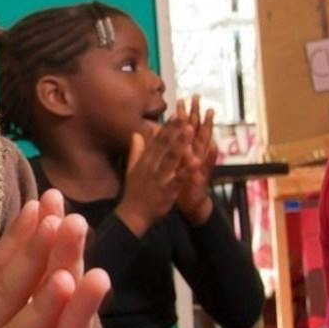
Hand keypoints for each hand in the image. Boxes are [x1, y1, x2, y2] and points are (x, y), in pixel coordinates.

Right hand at [117, 119, 190, 234]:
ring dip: (180, 144)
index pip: (157, 140)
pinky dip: (187, 170)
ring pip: (170, 158)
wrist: (133, 214)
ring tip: (190, 130)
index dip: (167, 127)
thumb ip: (135, 150)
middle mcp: (152, 165)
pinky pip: (178, 179)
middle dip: (174, 130)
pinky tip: (197, 162)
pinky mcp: (166, 190)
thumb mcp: (132, 168)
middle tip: (184, 115)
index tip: (176, 113)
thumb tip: (136, 133)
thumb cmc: (135, 191)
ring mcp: (159, 177)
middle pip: (164, 145)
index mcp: (146, 160)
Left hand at [172, 99, 220, 220]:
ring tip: (208, 114)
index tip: (181, 98)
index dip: (183, 114)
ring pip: (204, 144)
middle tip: (196, 97)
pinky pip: (208, 166)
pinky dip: (211, 157)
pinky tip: (214, 146)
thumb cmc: (179, 182)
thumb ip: (167, 147)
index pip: (184, 129)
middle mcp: (195, 154)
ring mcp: (201, 163)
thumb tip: (158, 132)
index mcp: (186, 151)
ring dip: (207, 129)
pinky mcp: (204, 176)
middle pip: (196, 131)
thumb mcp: (172, 163)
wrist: (191, 204)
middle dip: (196, 114)